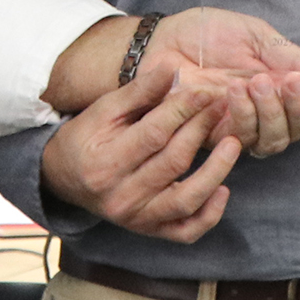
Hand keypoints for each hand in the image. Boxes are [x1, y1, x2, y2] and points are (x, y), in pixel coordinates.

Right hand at [41, 66, 243, 240]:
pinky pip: (186, 231)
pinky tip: (223, 189)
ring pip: (185, 200)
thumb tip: (171, 69)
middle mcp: (120, 197)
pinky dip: (209, 215)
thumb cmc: (87, 138)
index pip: (154, 134)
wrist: (65, 178)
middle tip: (221, 106)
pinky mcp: (150, 231)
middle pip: (173, 162)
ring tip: (234, 144)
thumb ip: (138, 92)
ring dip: (215, 171)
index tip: (204, 91)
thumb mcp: (104, 110)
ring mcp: (137, 219)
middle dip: (200, 130)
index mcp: (105, 163)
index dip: (182, 110)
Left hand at [43, 9, 299, 156]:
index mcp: (282, 88)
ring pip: (273, 140)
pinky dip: (242, 116)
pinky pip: (239, 139)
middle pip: (298, 130)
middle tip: (292, 81)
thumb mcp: (256, 36)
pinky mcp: (214, 138)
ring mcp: (241, 128)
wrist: (163, 40)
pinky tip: (234, 92)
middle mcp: (267, 114)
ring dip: (271, 112)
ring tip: (257, 82)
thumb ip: (290, 57)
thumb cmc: (208, 34)